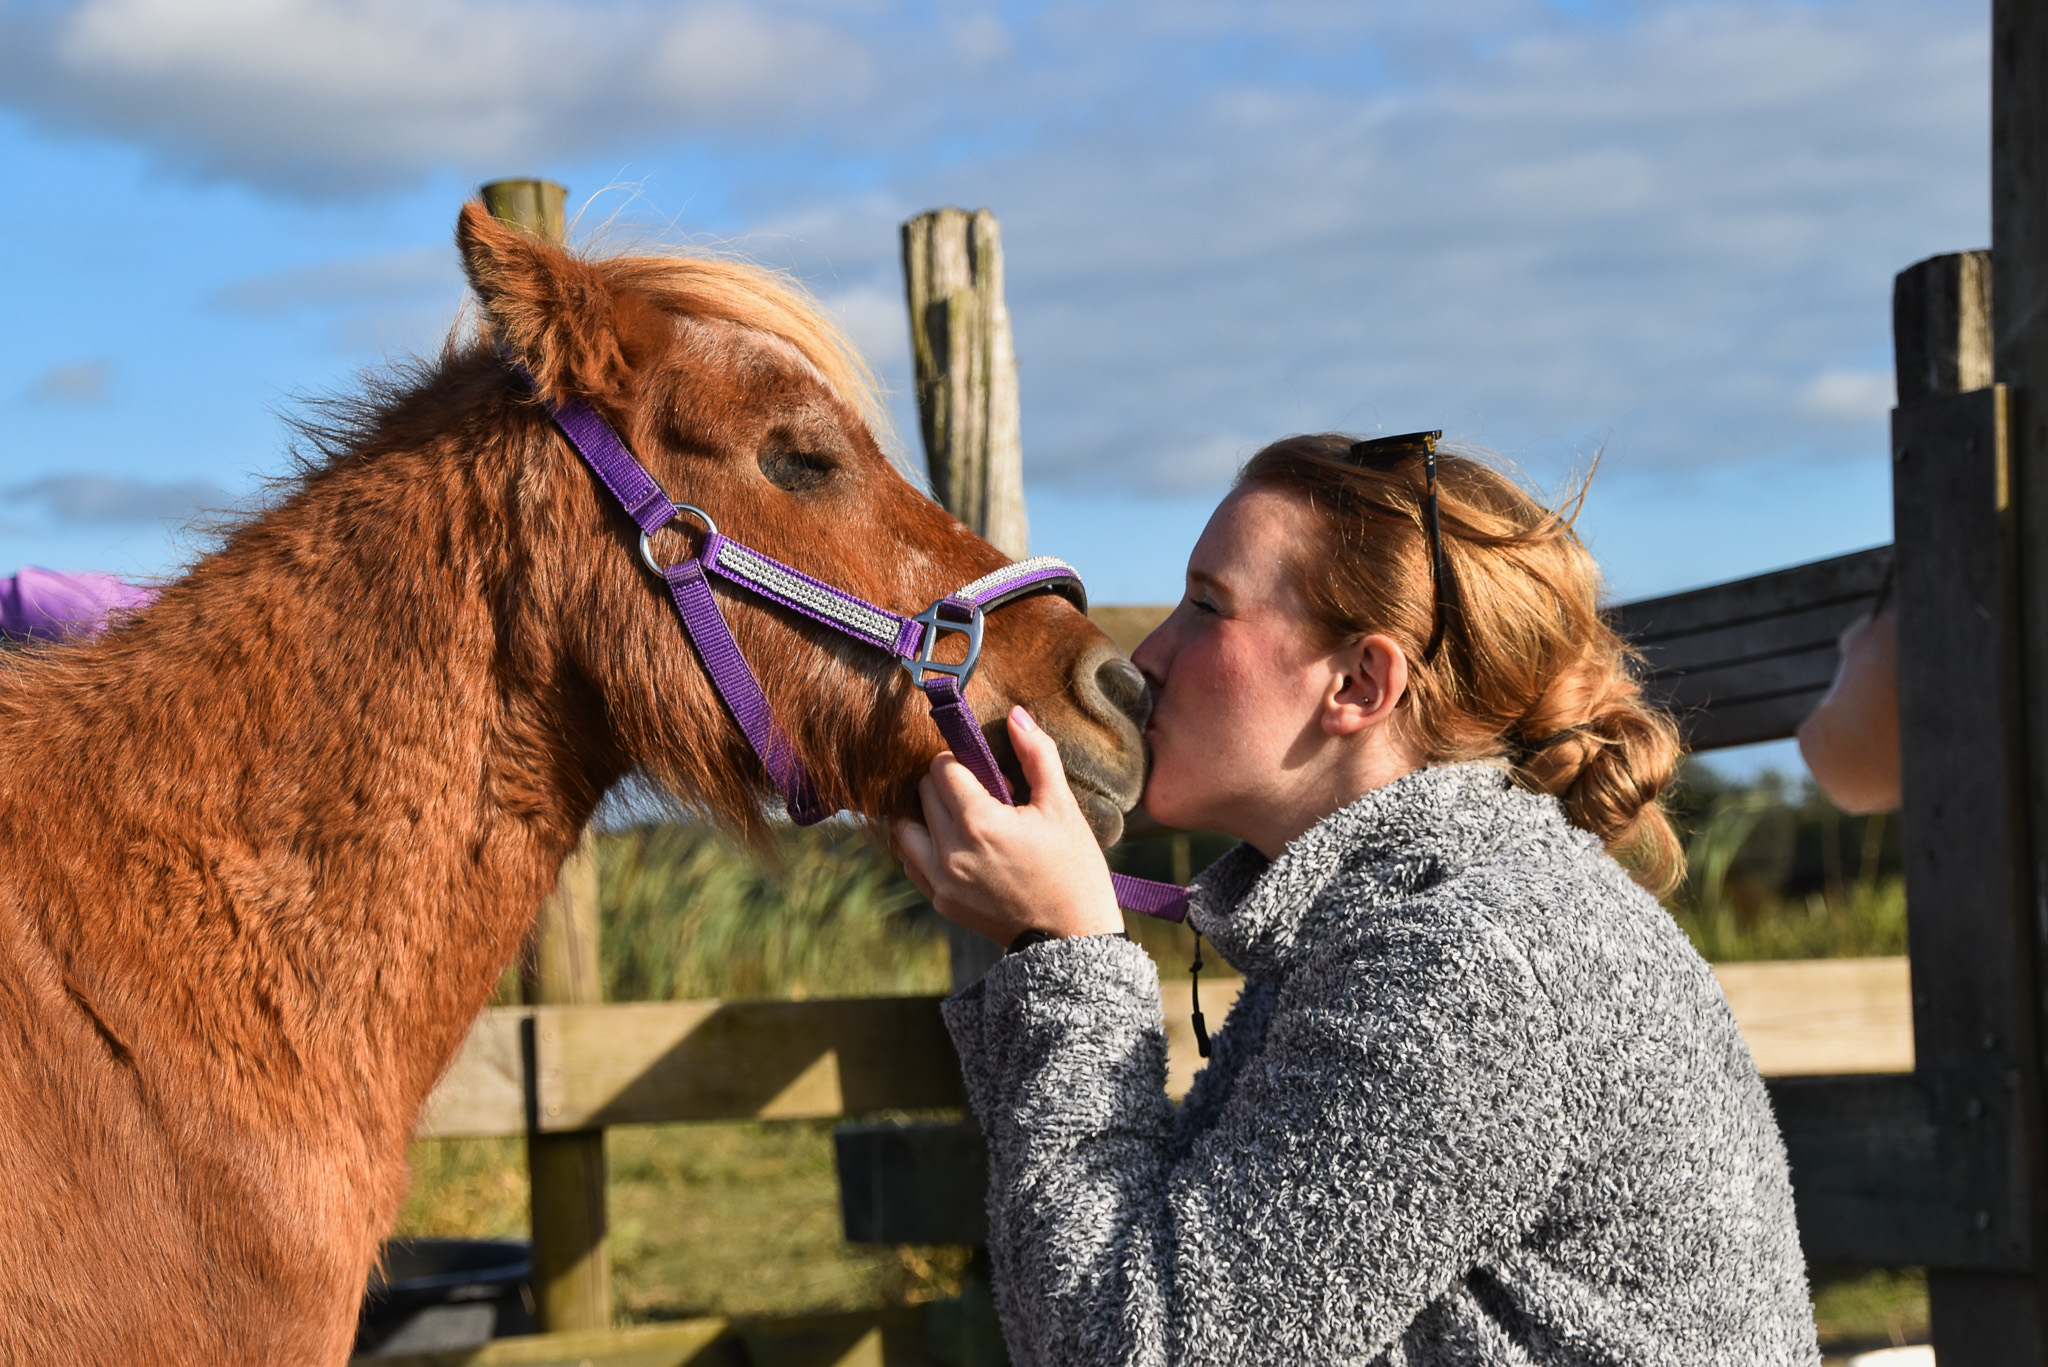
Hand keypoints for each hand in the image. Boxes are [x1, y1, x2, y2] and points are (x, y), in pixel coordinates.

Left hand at [894, 706, 1124, 946]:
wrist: (1072, 940)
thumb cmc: (1073, 869)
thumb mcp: (1062, 807)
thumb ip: (1037, 754)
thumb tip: (1016, 713)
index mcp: (980, 823)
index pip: (942, 768)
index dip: (963, 762)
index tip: (988, 775)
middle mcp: (950, 852)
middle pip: (923, 793)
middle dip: (947, 785)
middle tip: (983, 797)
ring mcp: (941, 881)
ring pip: (906, 828)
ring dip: (927, 815)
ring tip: (962, 820)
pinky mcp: (941, 901)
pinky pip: (912, 862)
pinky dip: (925, 847)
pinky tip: (957, 848)